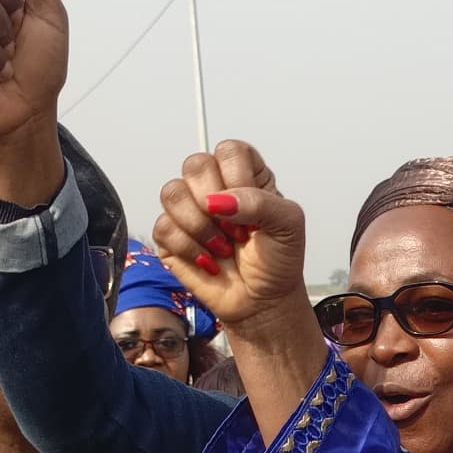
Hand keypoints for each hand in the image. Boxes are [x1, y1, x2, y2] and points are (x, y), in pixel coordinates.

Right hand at [151, 141, 311, 340]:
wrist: (263, 301)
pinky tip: (209, 261)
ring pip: (172, 193)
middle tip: (237, 232)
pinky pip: (164, 227)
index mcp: (244, 175)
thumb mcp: (288, 226)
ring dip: (201, 227)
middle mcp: (214, 186)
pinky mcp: (171, 236)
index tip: (252, 211)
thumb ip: (260, 202)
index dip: (237, 178)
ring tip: (223, 248)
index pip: (229, 151)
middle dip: (216, 204)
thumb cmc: (277, 261)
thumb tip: (218, 200)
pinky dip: (190, 249)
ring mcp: (189, 209)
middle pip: (195, 165)